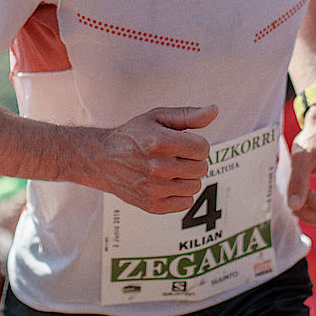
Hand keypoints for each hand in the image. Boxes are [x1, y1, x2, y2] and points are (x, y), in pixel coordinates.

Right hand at [91, 105, 215, 212]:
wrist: (102, 159)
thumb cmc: (132, 136)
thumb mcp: (157, 117)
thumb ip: (188, 115)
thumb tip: (214, 110)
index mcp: (161, 143)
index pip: (203, 148)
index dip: (196, 144)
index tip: (183, 143)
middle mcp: (158, 167)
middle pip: (201, 168)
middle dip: (192, 160)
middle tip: (176, 156)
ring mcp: (155, 189)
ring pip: (195, 186)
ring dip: (187, 177)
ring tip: (171, 170)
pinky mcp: (152, 205)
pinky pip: (185, 202)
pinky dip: (180, 193)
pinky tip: (167, 183)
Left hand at [288, 107, 315, 224]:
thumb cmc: (313, 142)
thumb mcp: (300, 158)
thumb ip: (297, 181)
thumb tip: (293, 206)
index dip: (303, 204)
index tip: (290, 194)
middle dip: (307, 214)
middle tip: (291, 202)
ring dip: (313, 217)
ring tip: (298, 203)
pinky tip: (307, 203)